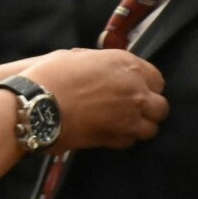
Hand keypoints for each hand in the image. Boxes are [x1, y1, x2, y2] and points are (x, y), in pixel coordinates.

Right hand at [21, 48, 167, 150]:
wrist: (36, 104)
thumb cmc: (52, 75)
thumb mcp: (79, 57)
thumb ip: (104, 65)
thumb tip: (109, 71)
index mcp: (126, 65)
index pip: (157, 79)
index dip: (146, 85)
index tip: (135, 88)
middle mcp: (135, 91)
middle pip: (160, 107)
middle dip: (149, 108)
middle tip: (131, 108)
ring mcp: (128, 117)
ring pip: (151, 128)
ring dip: (139, 125)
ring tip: (122, 122)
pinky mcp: (116, 138)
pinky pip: (130, 141)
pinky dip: (123, 138)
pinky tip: (109, 131)